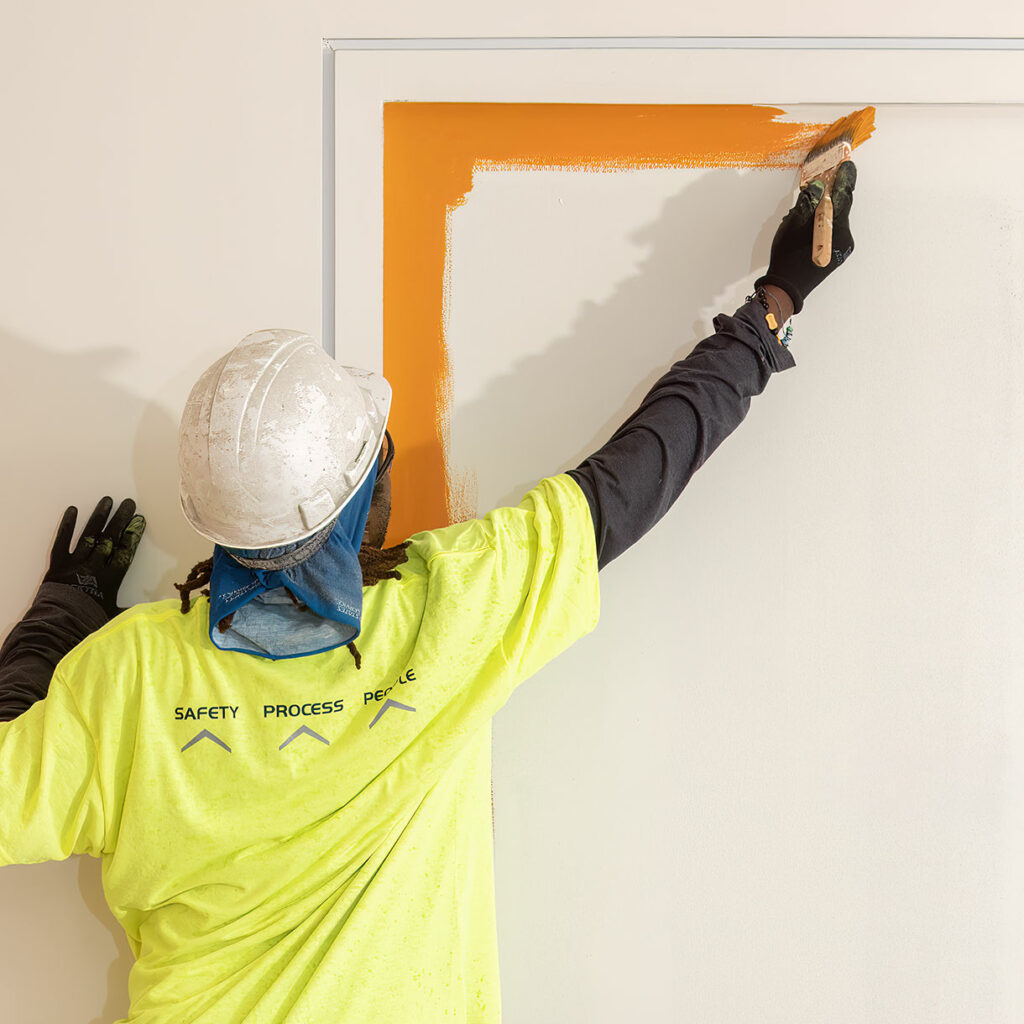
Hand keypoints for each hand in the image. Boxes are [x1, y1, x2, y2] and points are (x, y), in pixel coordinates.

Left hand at [43, 497, 145, 618]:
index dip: (133, 534)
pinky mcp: (57, 565)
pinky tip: (73, 511)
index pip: (125, 551)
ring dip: (99, 517)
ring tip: (107, 501)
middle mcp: (94, 567)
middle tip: (129, 504)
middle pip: (110, 538)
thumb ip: (130, 609)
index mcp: (110, 579)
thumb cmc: (87, 624)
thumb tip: (153, 610)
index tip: (139, 520)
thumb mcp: (114, 618)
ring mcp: (75, 563)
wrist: (58, 628)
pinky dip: (67, 526)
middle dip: (120, 520)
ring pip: (89, 536)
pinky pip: (62, 541)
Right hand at [755, 160, 856, 313]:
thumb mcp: (792, 225)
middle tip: (824, 180)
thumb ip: (807, 202)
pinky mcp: (837, 255)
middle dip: (832, 194)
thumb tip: (818, 185)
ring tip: (811, 206)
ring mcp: (842, 248)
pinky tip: (812, 224)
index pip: (845, 195)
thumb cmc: (787, 257)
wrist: (786, 288)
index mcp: (835, 228)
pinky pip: (834, 232)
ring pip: (836, 221)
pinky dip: (825, 224)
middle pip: (841, 208)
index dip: (845, 178)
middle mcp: (844, 237)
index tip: (846, 164)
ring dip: (826, 211)